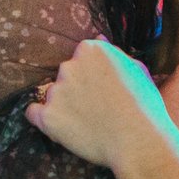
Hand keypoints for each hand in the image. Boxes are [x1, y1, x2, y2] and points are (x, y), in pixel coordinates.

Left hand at [25, 39, 175, 170]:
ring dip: (64, 105)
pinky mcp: (48, 117)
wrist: (138, 141)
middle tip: (96, 107)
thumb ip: (114, 52)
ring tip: (87, 122)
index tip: (102, 88)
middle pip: (67, 74)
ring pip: (54, 95)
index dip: (93, 74)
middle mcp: (69, 66)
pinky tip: (58, 125)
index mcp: (91, 50)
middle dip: (77, 88)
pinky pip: (34, 113)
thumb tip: (99, 37)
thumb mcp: (137, 69)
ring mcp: (56, 92)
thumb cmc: (144, 105)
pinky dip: (42, 118)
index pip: (82, 57)